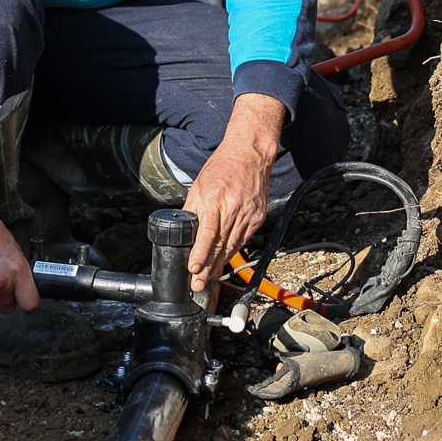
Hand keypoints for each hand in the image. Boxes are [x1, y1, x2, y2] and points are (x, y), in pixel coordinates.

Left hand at [185, 95, 286, 291]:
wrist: (250, 155)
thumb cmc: (222, 167)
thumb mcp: (199, 185)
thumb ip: (191, 209)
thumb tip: (183, 230)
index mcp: (215, 199)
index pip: (207, 233)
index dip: (200, 254)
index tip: (193, 269)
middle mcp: (234, 208)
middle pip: (220, 245)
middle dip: (207, 268)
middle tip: (197, 285)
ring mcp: (249, 214)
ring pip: (233, 246)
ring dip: (219, 264)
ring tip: (207, 279)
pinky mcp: (258, 217)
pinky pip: (243, 239)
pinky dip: (232, 251)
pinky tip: (223, 261)